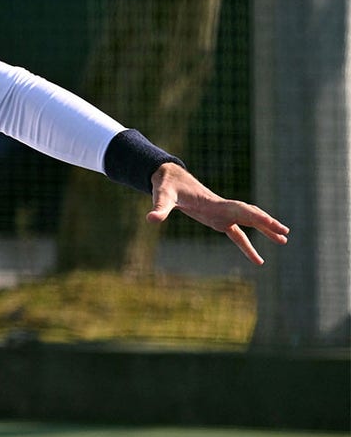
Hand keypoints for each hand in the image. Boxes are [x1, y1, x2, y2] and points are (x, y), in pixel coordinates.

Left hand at [147, 163, 289, 264]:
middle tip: (285, 234)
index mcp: (215, 203)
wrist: (168, 177)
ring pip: (248, 224)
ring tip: (283, 241)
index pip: (242, 211)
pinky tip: (257, 259)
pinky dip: (247, 245)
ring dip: (265, 231)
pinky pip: (237, 234)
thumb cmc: (166, 186)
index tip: (275, 226)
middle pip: (251, 215)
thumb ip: (159, 208)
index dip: (259, 218)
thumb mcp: (162, 197)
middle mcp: (223, 207)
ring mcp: (222, 214)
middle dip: (268, 224)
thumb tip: (150, 219)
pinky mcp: (217, 219)